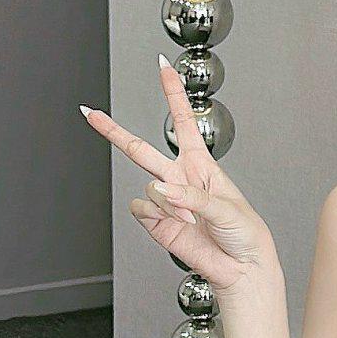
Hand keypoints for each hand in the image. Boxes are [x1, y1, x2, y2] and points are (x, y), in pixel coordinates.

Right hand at [80, 54, 276, 295]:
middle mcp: (180, 180)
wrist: (242, 269)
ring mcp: (167, 202)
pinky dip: (158, 215)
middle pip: (141, 149)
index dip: (172, 94)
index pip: (182, 122)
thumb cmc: (245, 234)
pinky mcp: (157, 223)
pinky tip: (177, 223)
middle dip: (114, 131)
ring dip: (167, 201)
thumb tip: (160, 188)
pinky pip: (142, 209)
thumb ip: (192, 195)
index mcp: (202, 166)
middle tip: (91, 114)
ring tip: (190, 217)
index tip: (162, 68)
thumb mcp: (227, 207)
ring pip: (146, 186)